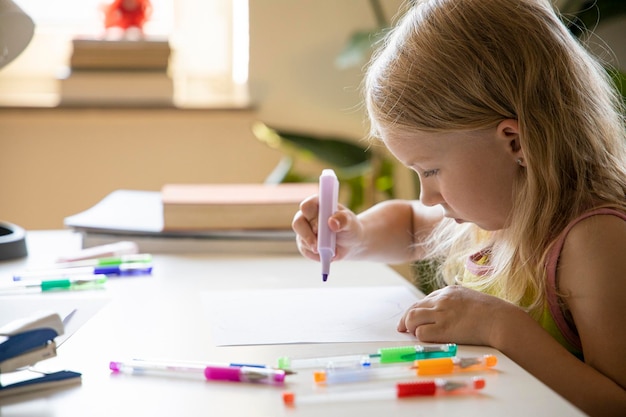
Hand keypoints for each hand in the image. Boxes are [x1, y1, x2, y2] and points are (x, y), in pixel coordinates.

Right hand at [292, 195, 363, 261]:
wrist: (350, 242)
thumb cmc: (349, 227)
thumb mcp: (350, 222)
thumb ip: (343, 220)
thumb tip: (332, 222)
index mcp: (317, 204)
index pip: (306, 207)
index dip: (311, 217)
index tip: (318, 228)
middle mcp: (307, 216)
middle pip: (298, 223)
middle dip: (308, 236)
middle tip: (318, 246)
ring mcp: (304, 230)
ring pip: (301, 239)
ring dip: (315, 247)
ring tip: (331, 249)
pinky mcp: (304, 243)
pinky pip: (306, 251)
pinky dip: (316, 255)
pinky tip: (327, 253)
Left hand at [398, 285, 516, 346]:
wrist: (502, 321)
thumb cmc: (492, 313)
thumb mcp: (471, 299)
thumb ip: (456, 302)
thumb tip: (445, 312)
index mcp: (449, 291)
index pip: (424, 300)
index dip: (416, 310)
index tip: (411, 318)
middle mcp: (442, 300)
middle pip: (414, 307)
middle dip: (405, 318)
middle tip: (402, 328)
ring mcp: (442, 313)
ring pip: (412, 318)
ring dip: (409, 326)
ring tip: (411, 333)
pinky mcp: (443, 329)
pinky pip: (421, 332)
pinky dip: (420, 336)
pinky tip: (425, 339)